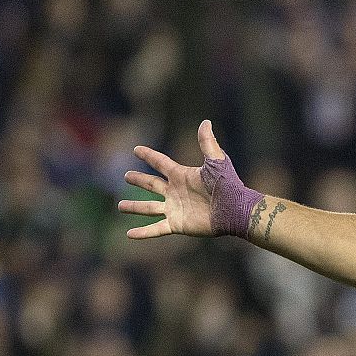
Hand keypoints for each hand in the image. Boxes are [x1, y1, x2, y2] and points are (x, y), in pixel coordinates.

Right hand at [120, 120, 240, 238]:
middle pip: (152, 185)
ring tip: (120, 206)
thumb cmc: (227, 185)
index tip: (136, 149)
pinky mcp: (178, 224)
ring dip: (135, 207)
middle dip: (139, 180)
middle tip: (126, 176)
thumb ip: (207, 142)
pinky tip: (129, 234)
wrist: (235, 210)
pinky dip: (143, 233)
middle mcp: (176, 192)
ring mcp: (175, 209)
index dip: (149, 156)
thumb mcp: (216, 161)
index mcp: (182, 176)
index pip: (160, 163)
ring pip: (149, 207)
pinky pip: (156, 229)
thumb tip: (205, 121)